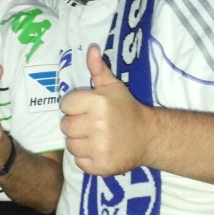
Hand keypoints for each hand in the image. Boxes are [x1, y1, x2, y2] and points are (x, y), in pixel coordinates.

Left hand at [60, 46, 148, 176]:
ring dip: (79, 142)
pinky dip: (86, 158)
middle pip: (65, 126)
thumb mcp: (113, 86)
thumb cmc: (126, 108)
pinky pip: (79, 162)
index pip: (66, 105)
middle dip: (76, 124)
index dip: (75, 106)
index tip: (88, 109)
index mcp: (98, 102)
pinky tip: (98, 150)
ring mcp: (99, 147)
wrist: (148, 136)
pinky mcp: (101, 166)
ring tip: (95, 137)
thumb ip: (98, 68)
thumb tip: (91, 48)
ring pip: (70, 145)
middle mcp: (97, 125)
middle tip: (91, 124)